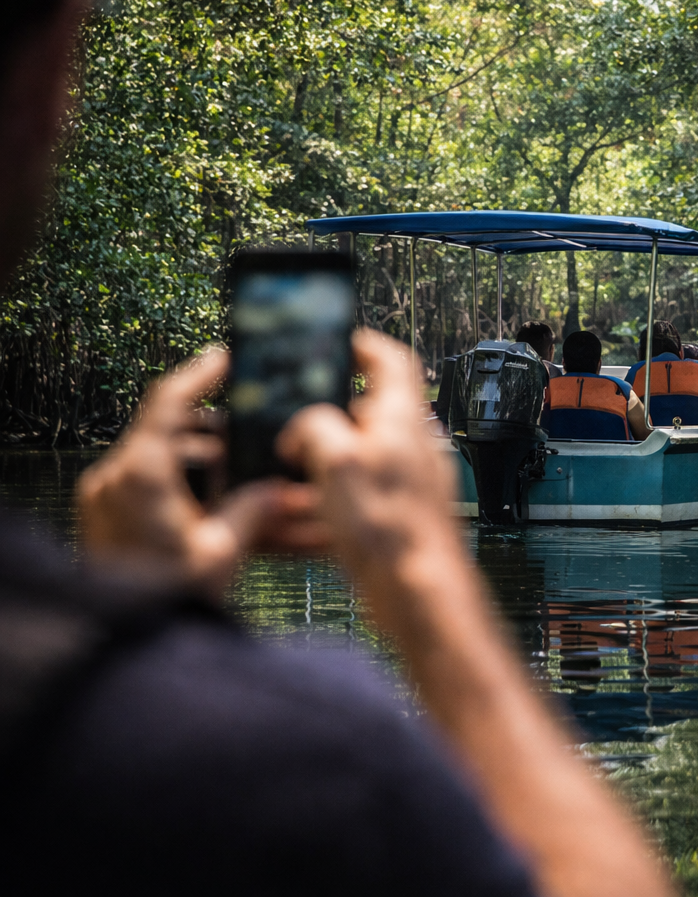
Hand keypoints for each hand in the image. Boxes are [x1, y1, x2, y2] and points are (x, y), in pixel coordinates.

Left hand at [77, 349, 327, 597]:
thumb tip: (282, 491)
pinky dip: (195, 499)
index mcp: (141, 476)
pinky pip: (160, 496)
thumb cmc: (163, 601)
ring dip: (214, 473)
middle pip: (176, 437)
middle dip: (224, 440)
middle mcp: (118, 480)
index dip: (200, 375)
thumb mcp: (221, 554)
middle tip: (260, 441)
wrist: (116, 645)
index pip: (169, 403)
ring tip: (257, 487)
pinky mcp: (113, 523)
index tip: (226, 357)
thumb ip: (254, 512)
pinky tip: (233, 514)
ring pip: (172, 467)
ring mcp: (111, 500)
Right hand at [277, 330, 459, 592]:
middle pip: (366, 413)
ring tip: (283, 480)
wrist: (418, 592)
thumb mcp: (336, 459)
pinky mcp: (397, 516)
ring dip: (317, 467)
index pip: (390, 360)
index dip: (360, 345)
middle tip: (287, 424)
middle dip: (323, 418)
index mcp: (403, 418)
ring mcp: (407, 481)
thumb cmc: (389, 526)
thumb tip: (302, 427)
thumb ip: (314, 426)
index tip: (335, 342)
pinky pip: (354, 500)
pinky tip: (294, 525)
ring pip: (354, 460)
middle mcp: (411, 445)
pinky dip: (324, 505)